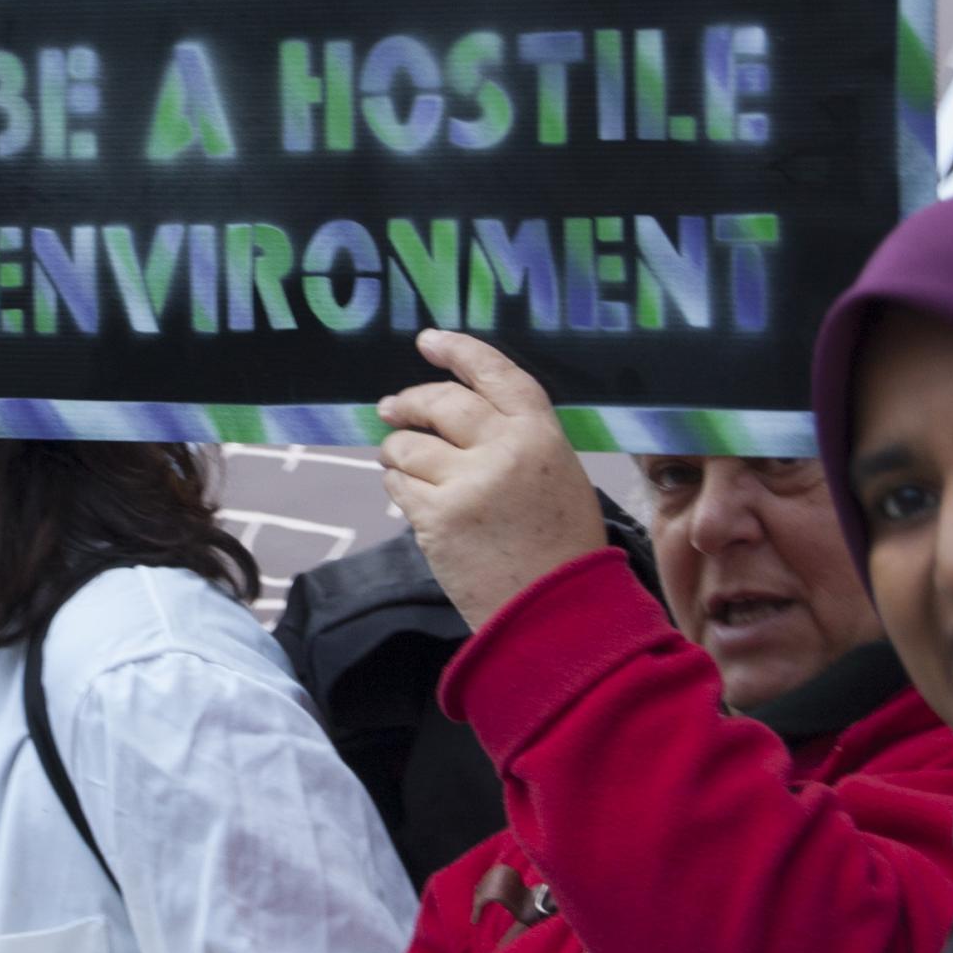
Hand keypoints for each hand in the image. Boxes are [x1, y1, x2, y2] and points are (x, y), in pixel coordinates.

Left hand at [378, 329, 604, 629]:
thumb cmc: (561, 546)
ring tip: (403, 462)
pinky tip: (413, 499)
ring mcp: (465, 483)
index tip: (428, 340)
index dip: (459, 351)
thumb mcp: (559, 475)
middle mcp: (503, 450)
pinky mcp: (435, 517)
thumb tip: (455, 412)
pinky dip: (398, 486)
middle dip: (409, 402)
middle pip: (440, 403)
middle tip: (392, 407)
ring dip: (398, 451)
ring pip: (408, 445)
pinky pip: (398, 485)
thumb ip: (514, 438)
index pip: (495, 374)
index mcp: (541, 433)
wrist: (555, 612)